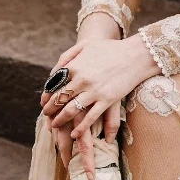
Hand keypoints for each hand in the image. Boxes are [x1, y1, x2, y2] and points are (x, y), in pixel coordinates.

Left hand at [41, 35, 159, 179]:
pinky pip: (90, 118)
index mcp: (75, 66)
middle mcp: (82, 80)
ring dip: (60, 120)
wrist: (135, 55)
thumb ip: (68, 55)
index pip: (54, 84)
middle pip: (59, 99)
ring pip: (70, 110)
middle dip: (50, 109)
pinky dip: (80, 128)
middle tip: (46, 115)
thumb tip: (55, 71)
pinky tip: (74, 134)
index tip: (43, 102)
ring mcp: (94, 91)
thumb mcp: (86, 45)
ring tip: (55, 125)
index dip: (47, 95)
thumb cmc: (111, 48)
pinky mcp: (107, 100)